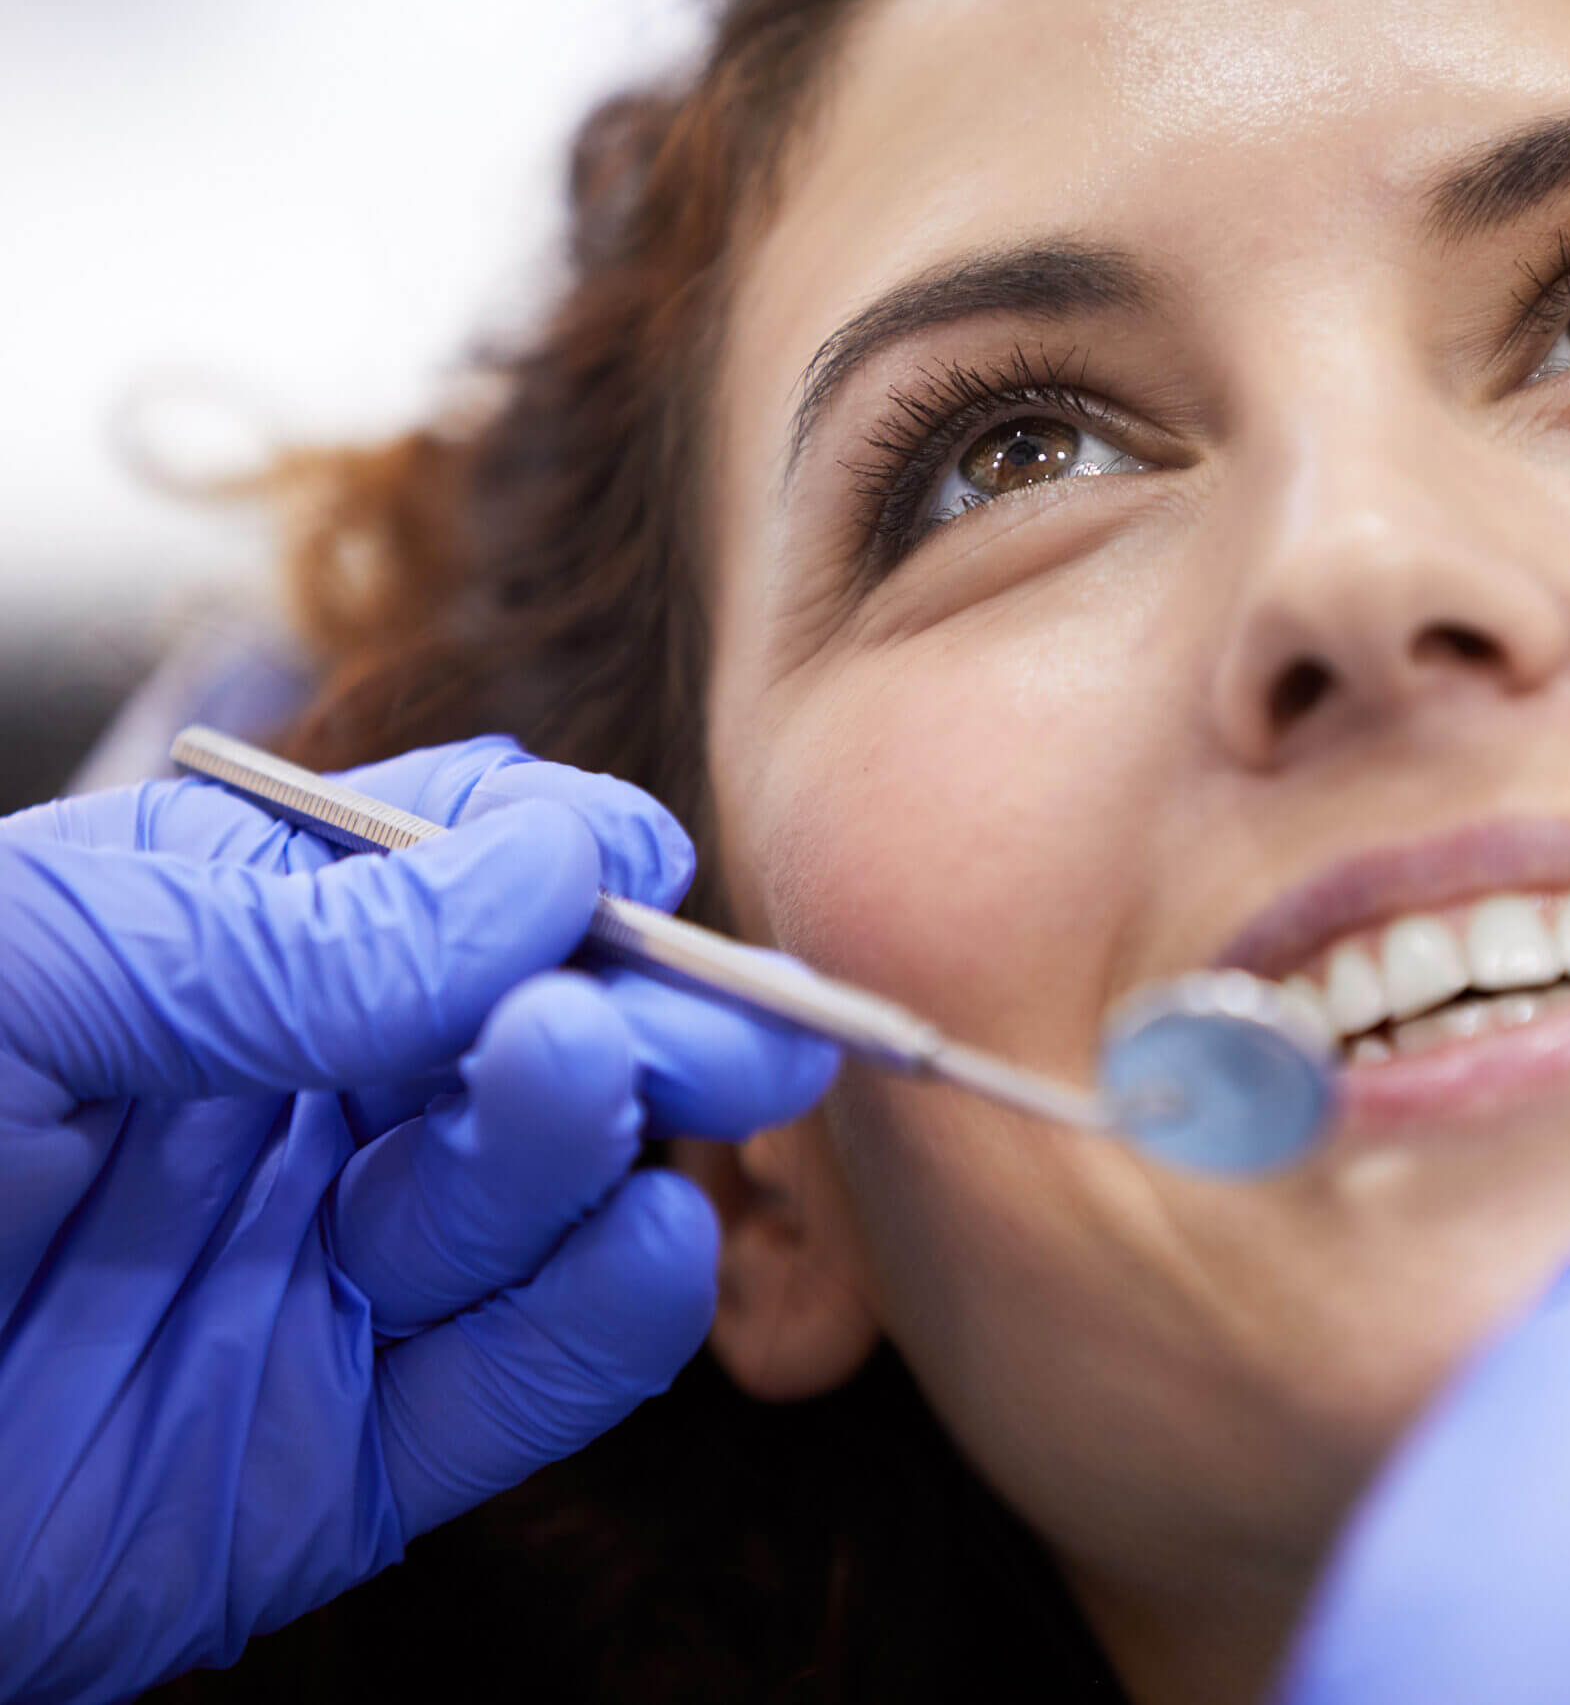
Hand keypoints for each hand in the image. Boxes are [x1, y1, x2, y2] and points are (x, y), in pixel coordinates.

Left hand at [0, 738, 838, 1704]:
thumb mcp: (10, 978)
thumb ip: (277, 936)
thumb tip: (544, 868)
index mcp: (204, 962)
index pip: (437, 879)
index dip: (553, 857)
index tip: (629, 855)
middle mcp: (282, 1116)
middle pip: (525, 1042)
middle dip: (646, 1009)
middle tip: (741, 1006)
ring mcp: (310, 1291)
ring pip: (529, 1205)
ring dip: (599, 1142)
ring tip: (595, 1078)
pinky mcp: (321, 1469)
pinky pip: (507, 1389)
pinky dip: (600, 1323)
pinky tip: (645, 1245)